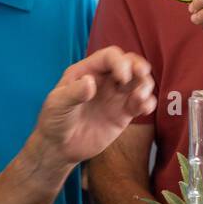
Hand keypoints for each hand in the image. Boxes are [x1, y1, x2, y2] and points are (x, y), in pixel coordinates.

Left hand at [37, 46, 155, 166]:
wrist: (59, 147)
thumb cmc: (54, 121)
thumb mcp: (57, 105)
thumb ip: (73, 93)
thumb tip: (90, 82)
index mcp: (87, 71)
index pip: (110, 56)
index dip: (120, 62)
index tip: (122, 77)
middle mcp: (104, 80)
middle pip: (129, 63)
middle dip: (139, 66)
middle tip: (141, 76)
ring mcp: (115, 96)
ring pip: (139, 81)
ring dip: (146, 84)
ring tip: (140, 97)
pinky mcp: (123, 113)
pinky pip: (141, 103)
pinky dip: (148, 103)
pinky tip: (144, 108)